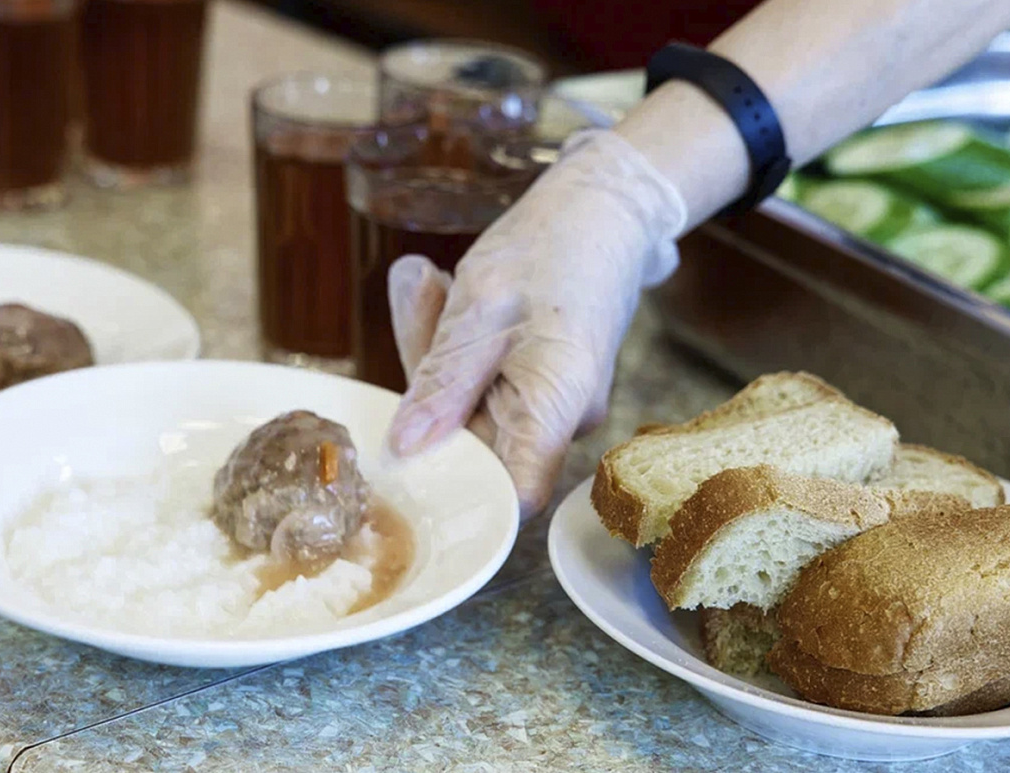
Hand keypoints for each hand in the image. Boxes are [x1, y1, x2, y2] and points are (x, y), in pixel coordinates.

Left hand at [384, 130, 687, 517]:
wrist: (605, 208)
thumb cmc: (555, 245)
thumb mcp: (483, 302)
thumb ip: (444, 378)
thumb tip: (405, 448)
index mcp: (557, 405)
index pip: (514, 493)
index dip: (459, 492)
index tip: (404, 458)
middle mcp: (558, 421)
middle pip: (472, 444)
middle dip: (428, 385)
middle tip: (426, 298)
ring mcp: (545, 406)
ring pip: (464, 408)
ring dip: (434, 350)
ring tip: (434, 282)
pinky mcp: (530, 386)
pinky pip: (475, 383)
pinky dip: (451, 343)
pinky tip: (448, 291)